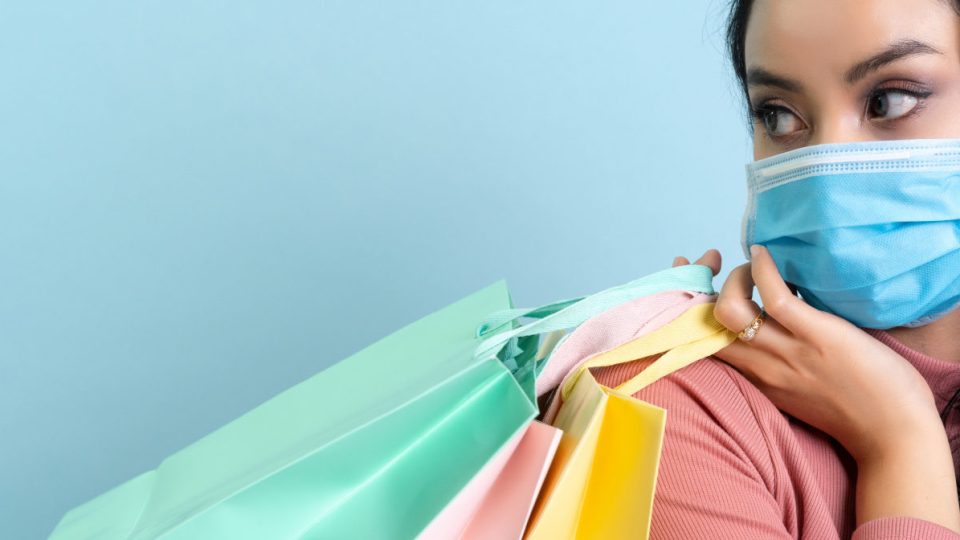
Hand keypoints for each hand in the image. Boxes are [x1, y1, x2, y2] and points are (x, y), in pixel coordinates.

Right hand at [672, 246, 939, 462]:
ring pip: (730, 309)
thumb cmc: (858, 414)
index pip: (704, 346)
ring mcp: (785, 352)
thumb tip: (773, 333)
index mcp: (755, 380)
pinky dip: (761, 270)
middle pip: (705, 327)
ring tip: (752, 268)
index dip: (685, 313)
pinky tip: (763, 256)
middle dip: (697, 290)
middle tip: (716, 268)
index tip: (688, 286)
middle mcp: (760, 367)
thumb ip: (779, 369)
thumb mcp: (800, 395)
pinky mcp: (815, 336)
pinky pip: (772, 296)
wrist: (894, 435)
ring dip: (735, 279)